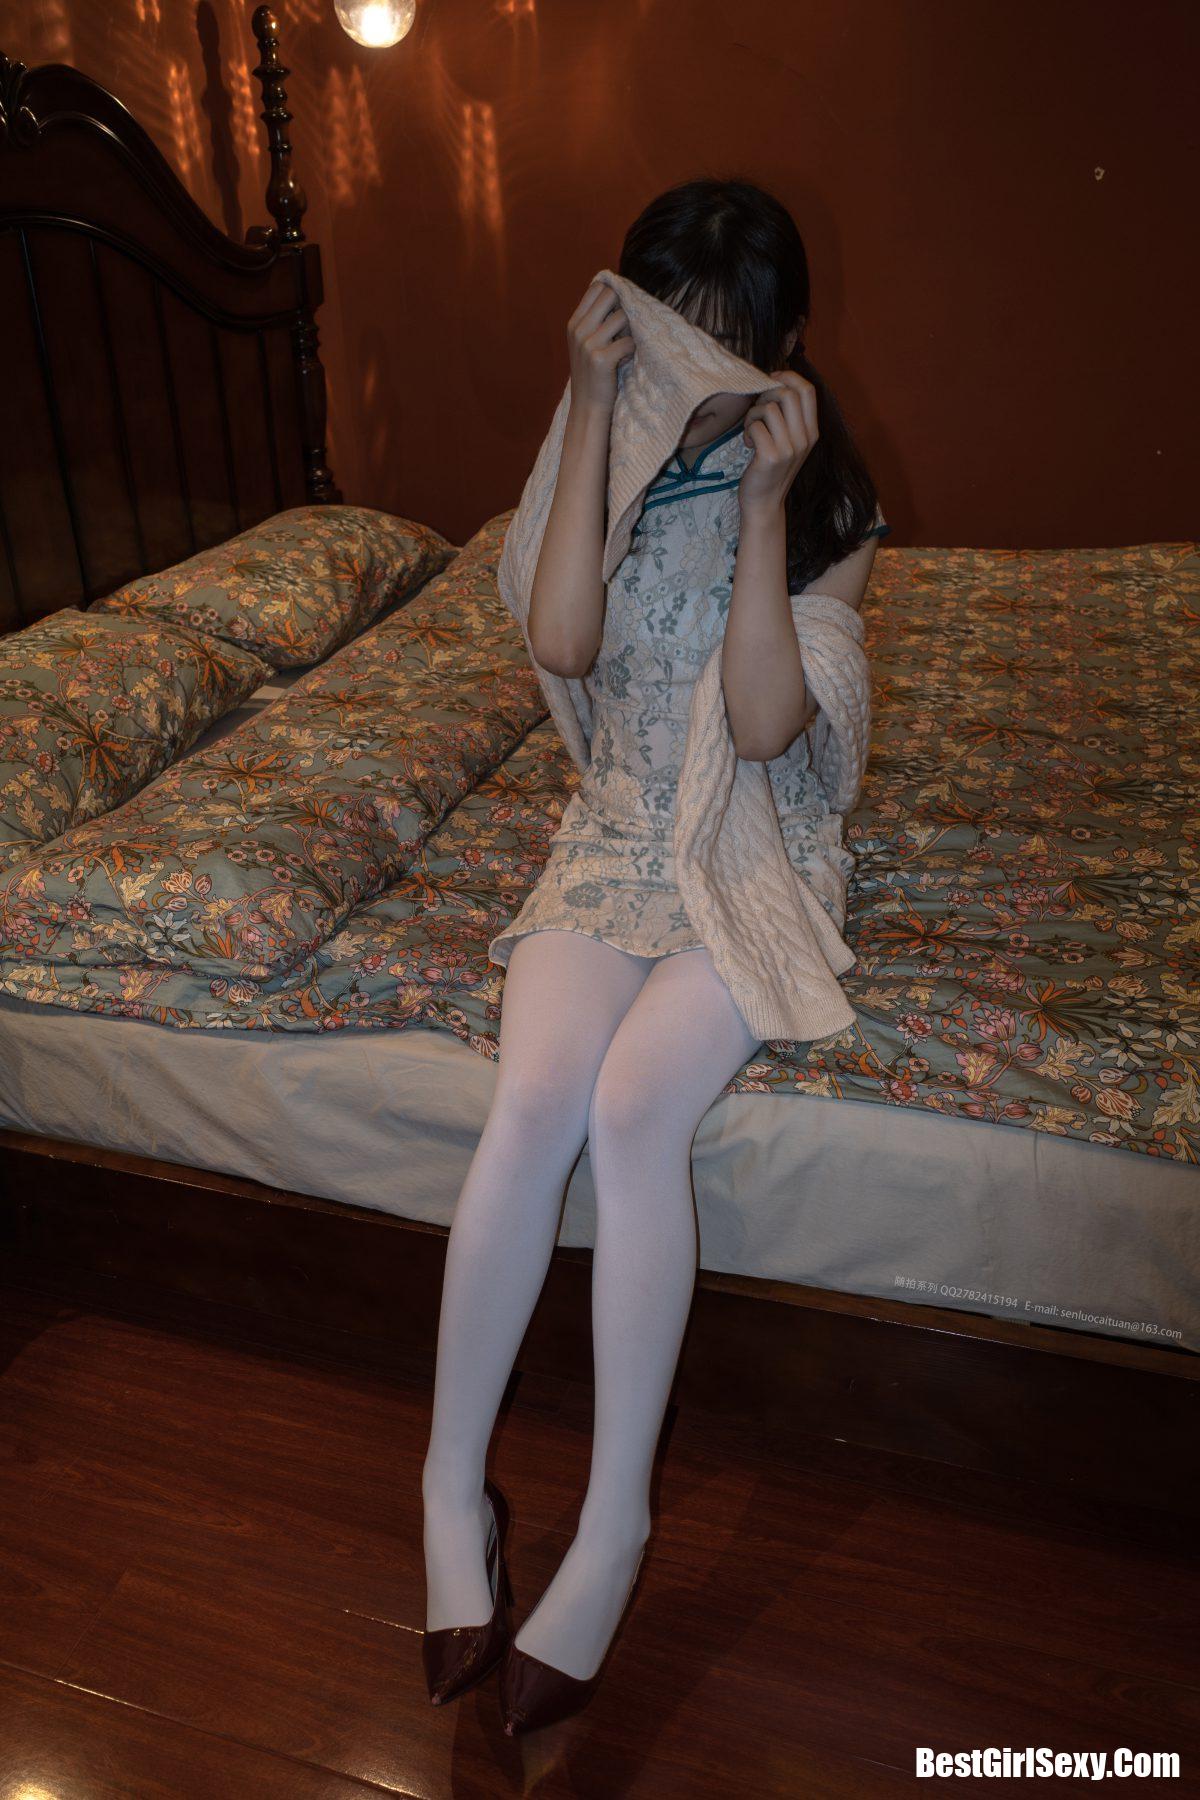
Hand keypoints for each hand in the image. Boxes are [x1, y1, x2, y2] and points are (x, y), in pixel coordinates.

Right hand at [566, 278, 634, 417]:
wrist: (588, 407)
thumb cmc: (592, 374)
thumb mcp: (584, 343)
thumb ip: (595, 320)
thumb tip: (617, 293)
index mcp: (574, 323)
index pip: (596, 288)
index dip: (613, 293)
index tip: (618, 309)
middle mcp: (578, 330)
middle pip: (610, 296)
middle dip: (622, 309)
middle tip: (623, 329)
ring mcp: (588, 344)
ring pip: (622, 318)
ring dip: (629, 331)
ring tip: (624, 348)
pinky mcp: (601, 359)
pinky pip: (629, 341)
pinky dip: (631, 350)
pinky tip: (625, 360)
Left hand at [738, 369, 817, 513]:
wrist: (765, 503)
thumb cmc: (772, 469)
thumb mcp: (790, 442)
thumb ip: (789, 417)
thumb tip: (775, 383)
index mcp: (812, 431)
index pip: (808, 390)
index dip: (787, 377)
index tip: (771, 380)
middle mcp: (805, 438)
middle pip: (787, 393)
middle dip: (766, 394)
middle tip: (757, 410)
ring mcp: (790, 448)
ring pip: (769, 408)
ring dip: (753, 414)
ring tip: (751, 430)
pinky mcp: (772, 457)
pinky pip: (756, 426)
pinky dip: (747, 430)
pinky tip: (748, 444)